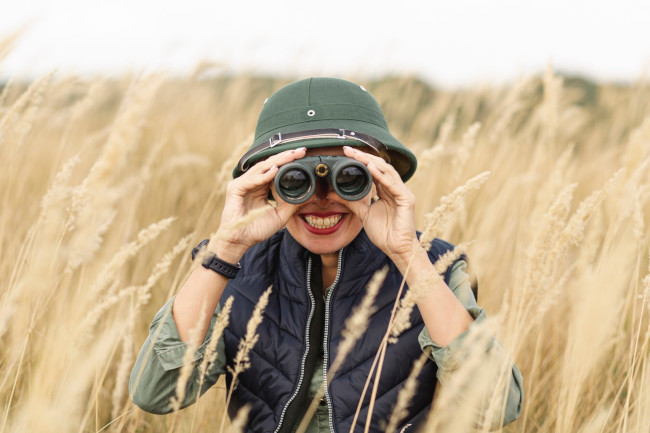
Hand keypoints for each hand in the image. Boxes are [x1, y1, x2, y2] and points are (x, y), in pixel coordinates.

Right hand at [212, 147, 306, 261]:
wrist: (240, 241)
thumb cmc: (257, 229)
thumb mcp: (280, 215)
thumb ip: (293, 205)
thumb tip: (310, 196)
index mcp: (261, 187)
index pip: (276, 169)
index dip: (288, 162)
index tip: (303, 156)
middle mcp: (252, 182)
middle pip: (270, 165)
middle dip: (286, 157)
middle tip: (301, 151)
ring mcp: (242, 184)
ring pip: (262, 168)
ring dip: (277, 161)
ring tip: (291, 156)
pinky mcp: (235, 188)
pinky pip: (252, 180)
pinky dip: (264, 175)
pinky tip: (275, 170)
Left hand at [338, 146, 421, 262]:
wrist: (397, 249)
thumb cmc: (384, 233)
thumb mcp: (363, 214)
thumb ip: (350, 202)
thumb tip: (332, 193)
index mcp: (386, 190)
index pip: (374, 170)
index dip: (361, 161)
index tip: (346, 154)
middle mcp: (395, 188)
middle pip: (380, 166)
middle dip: (364, 157)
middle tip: (348, 150)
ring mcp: (402, 193)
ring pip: (387, 171)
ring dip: (371, 161)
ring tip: (357, 155)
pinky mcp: (406, 199)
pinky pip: (393, 184)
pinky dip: (381, 175)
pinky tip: (371, 168)